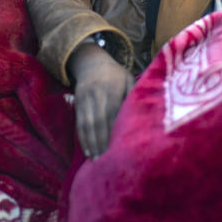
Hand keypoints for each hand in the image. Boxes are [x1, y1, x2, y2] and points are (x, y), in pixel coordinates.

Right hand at [69, 44, 134, 159]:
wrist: (91, 61)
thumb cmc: (116, 75)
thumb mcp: (128, 78)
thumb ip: (134, 94)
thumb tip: (144, 114)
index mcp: (112, 87)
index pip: (112, 111)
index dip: (114, 130)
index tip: (119, 147)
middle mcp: (96, 92)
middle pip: (98, 120)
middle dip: (102, 141)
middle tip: (107, 159)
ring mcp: (85, 98)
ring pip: (87, 123)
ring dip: (91, 143)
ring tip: (97, 160)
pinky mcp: (77, 103)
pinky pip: (79, 123)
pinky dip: (83, 138)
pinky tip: (88, 151)